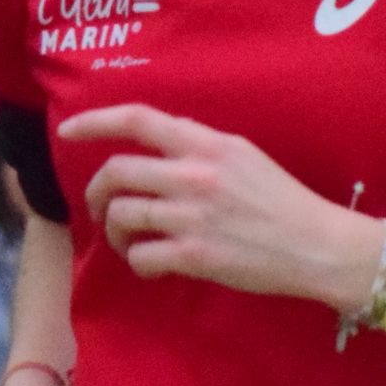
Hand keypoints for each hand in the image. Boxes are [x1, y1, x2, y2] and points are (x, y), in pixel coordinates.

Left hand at [62, 104, 375, 311]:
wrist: (317, 245)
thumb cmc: (283, 200)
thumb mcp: (244, 156)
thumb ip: (201, 148)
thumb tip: (159, 149)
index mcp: (208, 143)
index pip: (138, 120)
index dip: (95, 121)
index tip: (68, 131)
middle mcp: (195, 174)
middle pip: (116, 172)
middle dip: (95, 192)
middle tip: (99, 206)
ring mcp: (192, 216)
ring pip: (121, 215)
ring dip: (113, 231)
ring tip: (126, 240)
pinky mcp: (195, 256)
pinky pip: (141, 256)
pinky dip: (138, 262)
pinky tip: (152, 264)